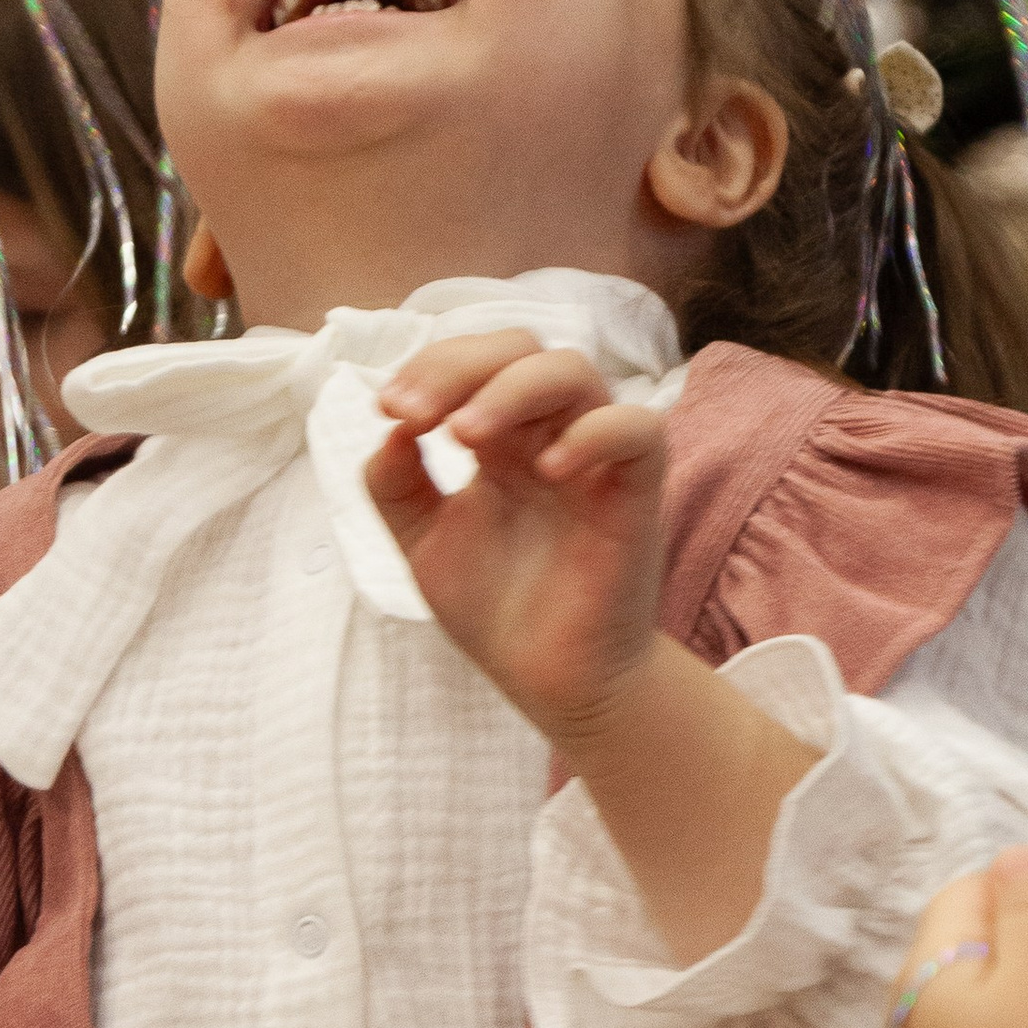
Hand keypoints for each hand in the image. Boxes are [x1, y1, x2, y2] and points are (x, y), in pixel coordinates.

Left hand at [367, 332, 665, 746]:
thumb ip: (395, 483)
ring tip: (465, 436)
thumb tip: (390, 426)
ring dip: (511, 388)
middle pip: (522, 347)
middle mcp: (548, 434)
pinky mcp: (637, 491)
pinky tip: (546, 471)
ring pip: (575, 371)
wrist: (547, 681)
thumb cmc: (495, 609)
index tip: (389, 410)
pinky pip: (638, 429)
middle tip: (415, 414)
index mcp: (501, 437)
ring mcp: (594, 458)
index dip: (430, 368)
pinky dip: (593, 434)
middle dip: (459, 366)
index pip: (474, 361)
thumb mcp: (421, 540)